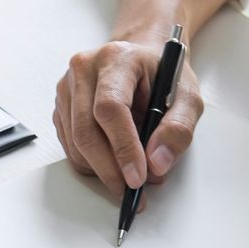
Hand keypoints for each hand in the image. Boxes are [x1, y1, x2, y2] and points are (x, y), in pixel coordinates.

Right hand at [52, 36, 203, 196]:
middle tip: (134, 192)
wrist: (141, 56)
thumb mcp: (187, 96)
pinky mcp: (61, 108)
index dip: (123, 147)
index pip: (110, 108)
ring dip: (103, 170)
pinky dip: (93, 164)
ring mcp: (66, 89)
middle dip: (111, 170)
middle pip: (86, 132)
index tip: (137, 178)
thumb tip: (156, 163)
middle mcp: (83, 70)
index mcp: (116, 59)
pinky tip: (115, 160)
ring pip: (75, 146)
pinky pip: (71, 148)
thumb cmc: (162, 73)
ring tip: (132, 174)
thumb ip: (178, 129)